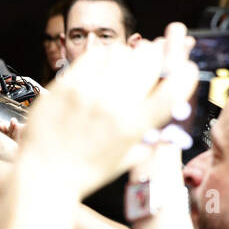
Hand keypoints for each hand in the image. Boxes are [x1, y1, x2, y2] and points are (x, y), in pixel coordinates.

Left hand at [21, 22, 197, 196]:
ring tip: (120, 68)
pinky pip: (93, 56)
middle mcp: (113, 106)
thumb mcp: (125, 161)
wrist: (44, 175)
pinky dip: (102, 58)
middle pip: (148, 60)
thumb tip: (164, 129)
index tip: (184, 69)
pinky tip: (100, 68)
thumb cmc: (84, 173)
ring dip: (127, 56)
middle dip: (154, 58)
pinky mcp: (66, 85)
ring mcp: (88, 92)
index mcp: (133, 127)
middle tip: (149, 62)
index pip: (173, 90)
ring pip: (121, 52)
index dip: (184, 74)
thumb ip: (147, 142)